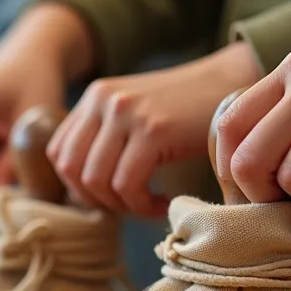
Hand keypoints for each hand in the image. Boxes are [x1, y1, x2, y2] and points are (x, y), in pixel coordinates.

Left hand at [48, 42, 260, 215]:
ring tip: (149, 205)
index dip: (77, 185)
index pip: (58, 153)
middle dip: (98, 201)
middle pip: (72, 171)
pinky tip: (163, 203)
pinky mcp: (152, 130)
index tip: (109, 196)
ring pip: (97, 182)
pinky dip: (142, 206)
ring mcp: (126, 113)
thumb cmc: (187, 111)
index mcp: (95, 96)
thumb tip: (78, 188)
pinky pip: (128, 185)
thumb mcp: (136, 115)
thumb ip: (106, 138)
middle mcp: (104, 100)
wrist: (232, 84)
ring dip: (123, 206)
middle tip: (130, 206)